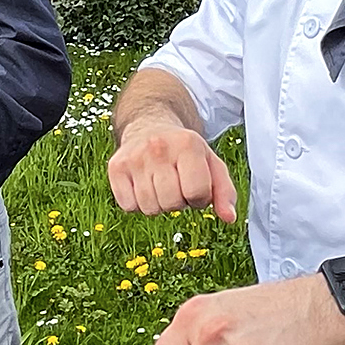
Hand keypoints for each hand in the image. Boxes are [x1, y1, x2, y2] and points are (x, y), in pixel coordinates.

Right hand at [108, 117, 238, 222]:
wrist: (150, 127)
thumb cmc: (185, 153)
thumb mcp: (211, 164)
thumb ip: (225, 192)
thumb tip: (229, 218)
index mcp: (188, 144)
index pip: (197, 193)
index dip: (199, 198)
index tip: (195, 188)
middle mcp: (159, 147)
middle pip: (171, 203)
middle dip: (178, 202)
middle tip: (176, 185)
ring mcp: (135, 156)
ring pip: (149, 208)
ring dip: (158, 204)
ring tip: (160, 184)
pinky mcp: (115, 166)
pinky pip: (128, 206)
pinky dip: (137, 204)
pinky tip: (142, 185)